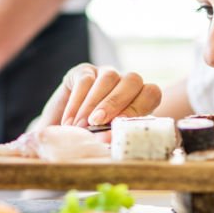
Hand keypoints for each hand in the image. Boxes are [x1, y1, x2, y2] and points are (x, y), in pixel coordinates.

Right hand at [35, 63, 161, 131]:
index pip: (151, 93)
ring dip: (94, 103)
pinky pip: (85, 80)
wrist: (62, 133)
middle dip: (115, 103)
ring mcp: (106, 73)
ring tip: (80, 126)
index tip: (119, 125)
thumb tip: (108, 138)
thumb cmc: (90, 139)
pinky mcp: (85, 71)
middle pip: (132, 81)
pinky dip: (77, 102)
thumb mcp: (104, 141)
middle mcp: (126, 83)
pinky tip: (69, 121)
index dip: (139, 107)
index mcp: (140, 100)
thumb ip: (110, 138)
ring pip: (108, 78)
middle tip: (97, 123)